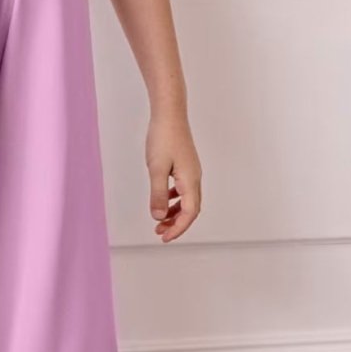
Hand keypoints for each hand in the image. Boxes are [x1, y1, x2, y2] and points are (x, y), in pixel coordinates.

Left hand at [146, 113, 201, 242]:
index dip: (178, 228)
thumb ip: (157, 194)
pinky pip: (183, 189)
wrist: (170, 114)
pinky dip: (174, 199)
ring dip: (174, 212)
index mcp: (190, 180)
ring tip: (159, 220)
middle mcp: (194, 178)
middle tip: (160, 233)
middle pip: (190, 209)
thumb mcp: (156, 168)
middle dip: (176, 224)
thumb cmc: (163, 137)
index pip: (189, 213)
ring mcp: (191, 171)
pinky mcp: (185, 165)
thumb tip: (158, 217)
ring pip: (187, 200)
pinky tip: (163, 199)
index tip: (164, 238)